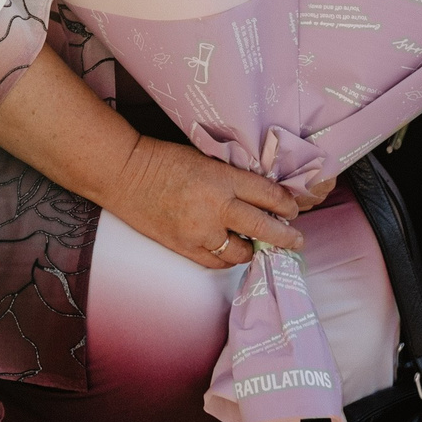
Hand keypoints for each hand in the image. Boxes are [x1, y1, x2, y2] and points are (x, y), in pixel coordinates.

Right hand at [106, 134, 305, 268]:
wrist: (125, 174)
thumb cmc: (163, 159)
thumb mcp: (205, 158)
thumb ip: (231, 177)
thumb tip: (260, 195)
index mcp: (222, 179)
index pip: (268, 195)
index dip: (286, 205)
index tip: (292, 210)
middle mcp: (216, 207)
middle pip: (264, 228)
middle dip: (286, 235)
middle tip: (296, 239)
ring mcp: (200, 232)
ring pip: (242, 252)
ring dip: (252, 249)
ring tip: (256, 245)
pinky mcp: (184, 247)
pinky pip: (217, 263)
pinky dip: (227, 258)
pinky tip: (229, 251)